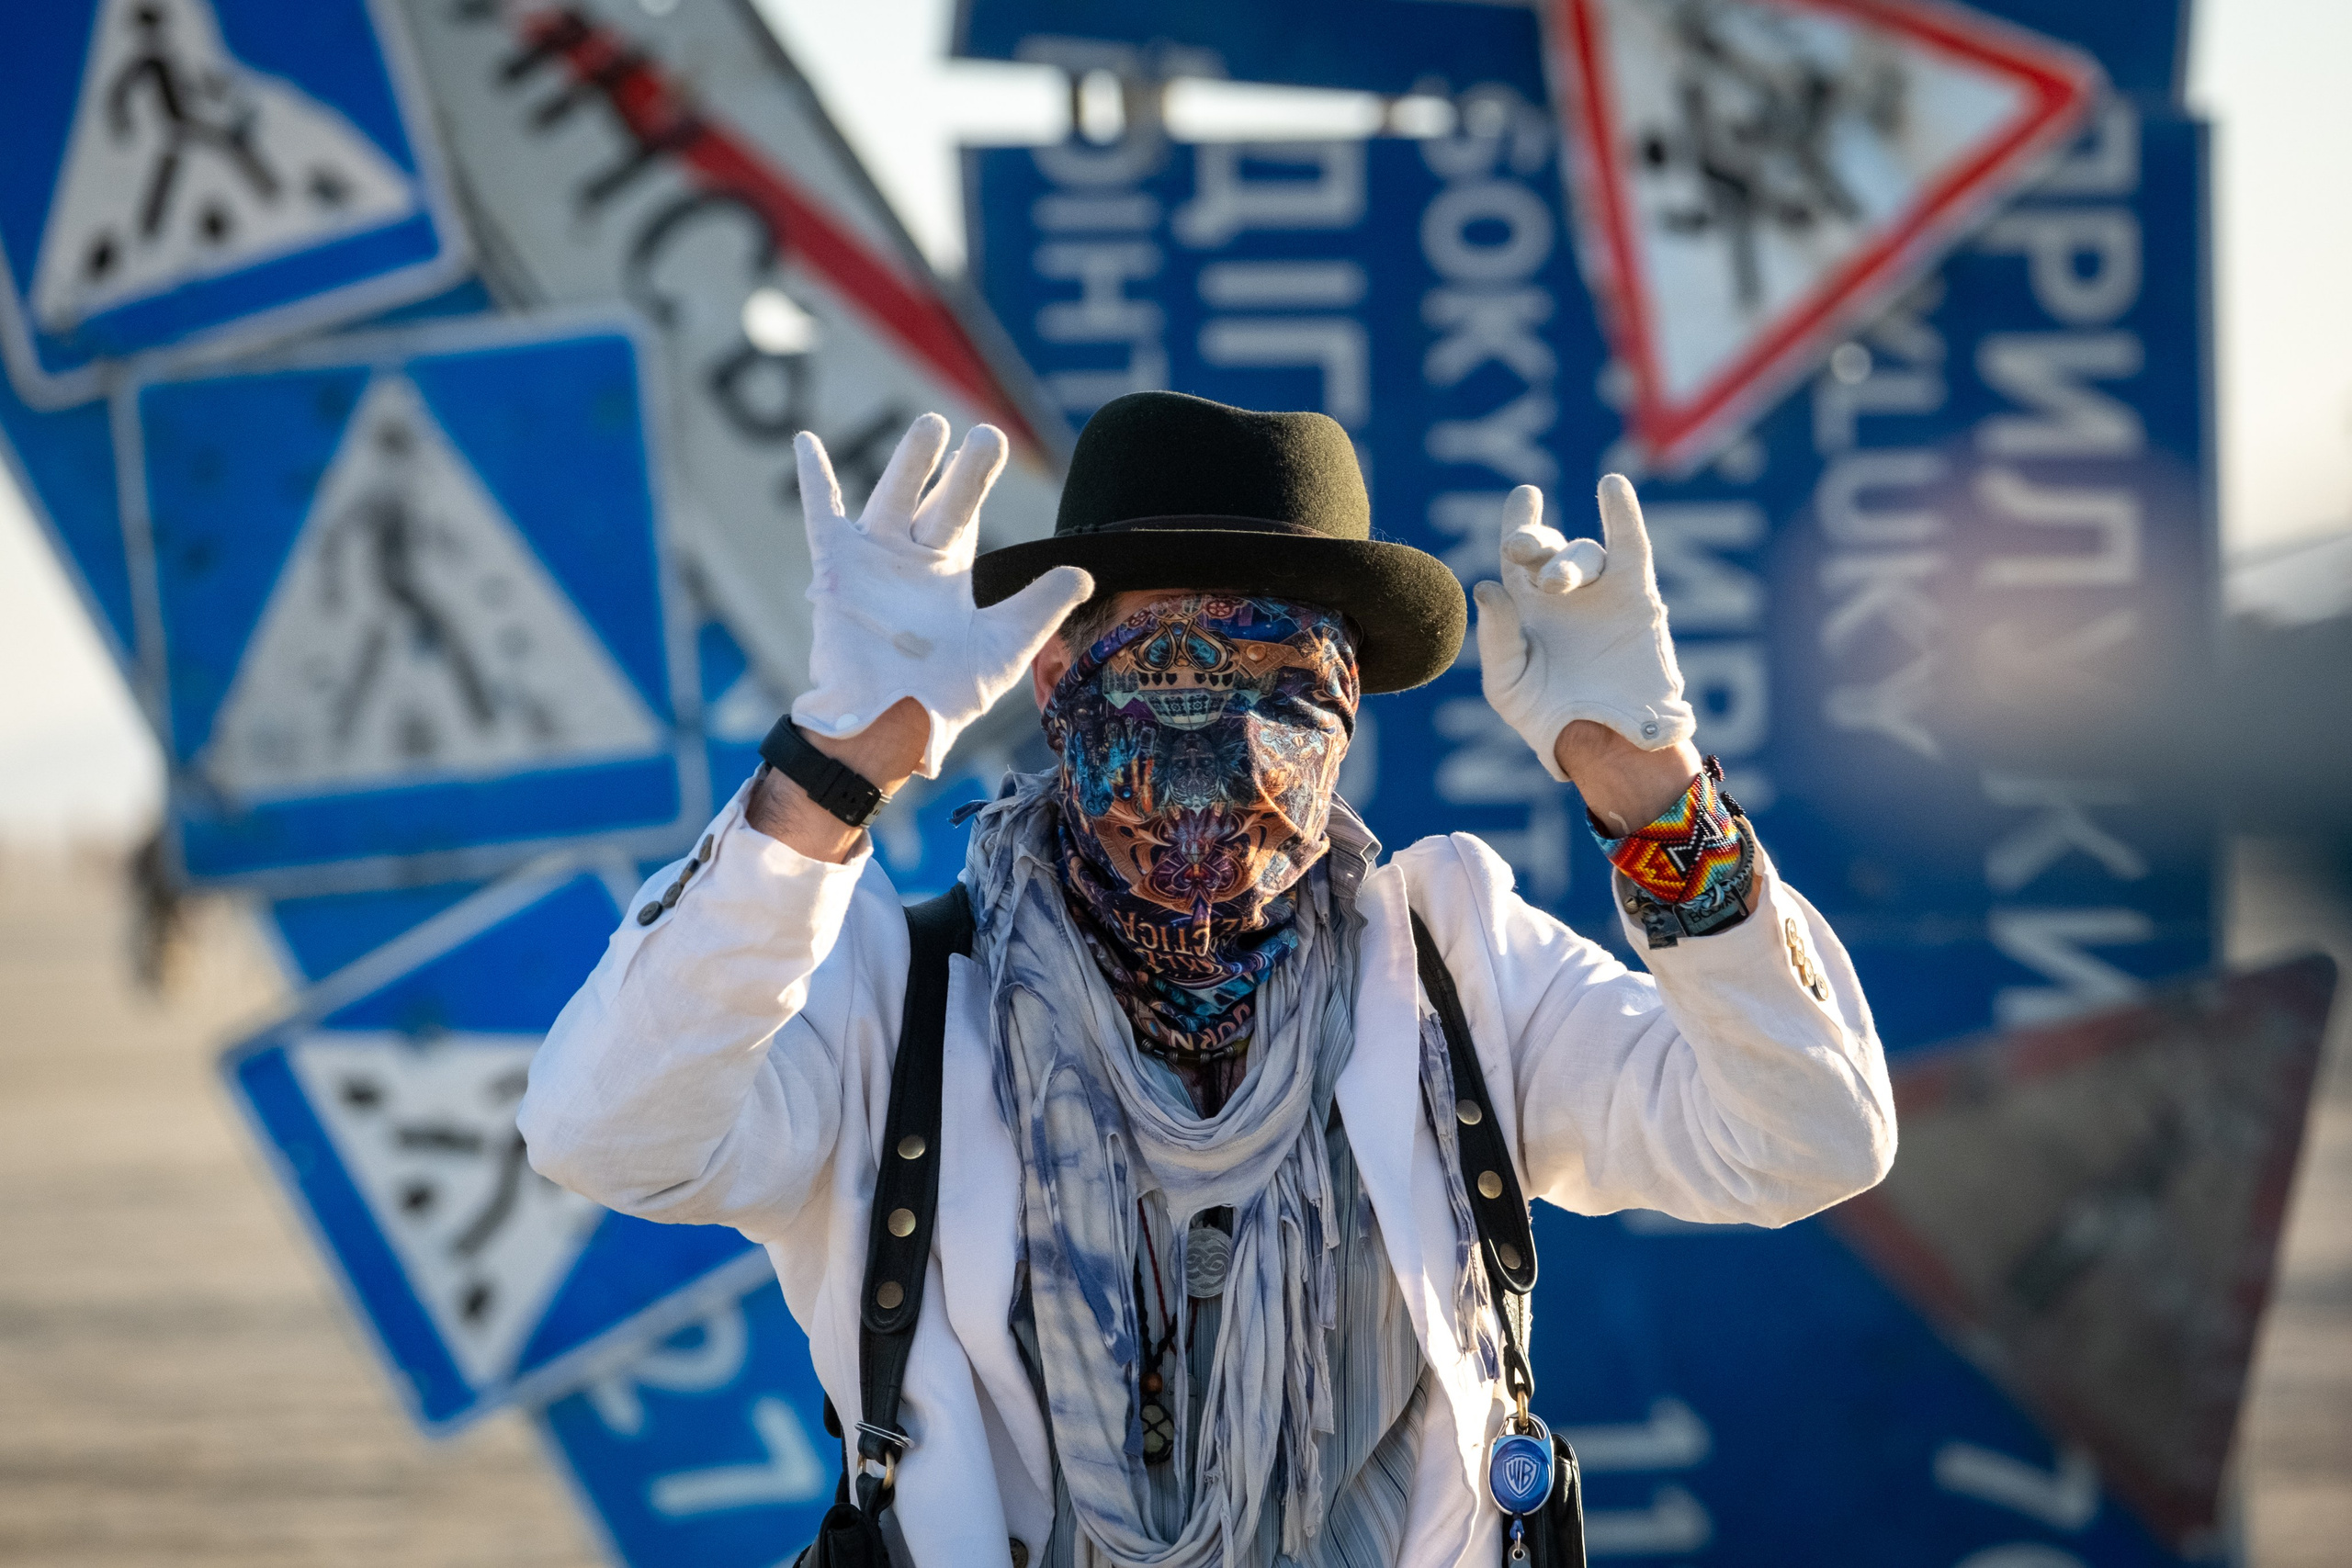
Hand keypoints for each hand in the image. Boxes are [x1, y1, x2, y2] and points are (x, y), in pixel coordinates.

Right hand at [790, 414, 1092, 779]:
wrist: (894, 725)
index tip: (990, 438)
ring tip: (931, 426)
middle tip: (987, 434)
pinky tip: (806, 441)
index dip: (974, 476)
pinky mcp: (837, 572)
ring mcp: (872, 562)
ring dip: (911, 465)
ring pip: (892, 498)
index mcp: (944, 574)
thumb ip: (1040, 607)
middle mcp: (908, 560)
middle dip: (961, 469)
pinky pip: (823, 518)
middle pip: (937, 501)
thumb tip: (1083, 572)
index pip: (962, 513)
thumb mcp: (1003, 647)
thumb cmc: (944, 696)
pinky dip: (814, 480)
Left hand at [1473, 475, 1696, 784]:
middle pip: (1546, 547)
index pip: (1516, 556)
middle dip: (1533, 539)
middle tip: (1524, 549)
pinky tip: (1611, 486)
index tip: (1522, 498)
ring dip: (1567, 561)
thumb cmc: (1550, 720)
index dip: (1516, 523)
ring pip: (1582, 554)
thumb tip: (1486, 586)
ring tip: (1557, 585)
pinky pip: (1629, 547)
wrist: (1608, 743)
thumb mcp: (1508, 685)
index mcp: (1525, 608)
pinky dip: (1622, 515)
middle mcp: (1562, 595)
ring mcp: (1599, 593)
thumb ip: (1496, 638)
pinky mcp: (1635, 597)